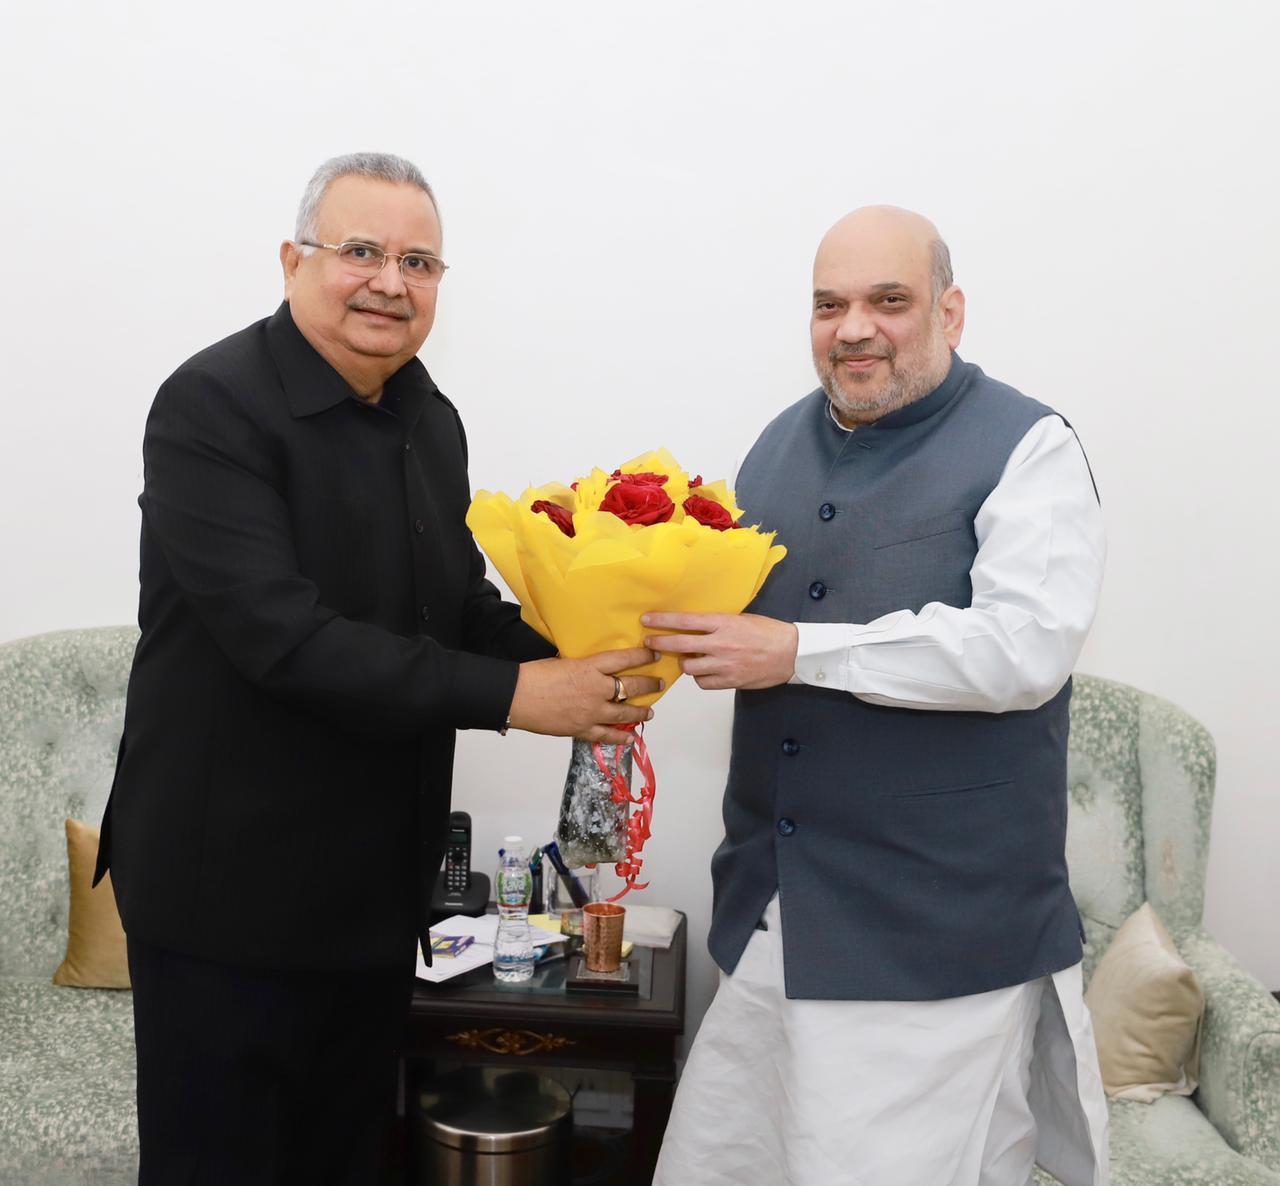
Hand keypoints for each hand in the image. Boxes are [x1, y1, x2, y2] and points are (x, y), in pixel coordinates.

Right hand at [507, 648, 663, 744]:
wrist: (517, 697)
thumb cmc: (534, 675)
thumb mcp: (562, 661)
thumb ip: (582, 667)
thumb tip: (591, 668)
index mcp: (590, 667)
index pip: (624, 660)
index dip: (642, 657)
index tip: (655, 653)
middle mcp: (597, 689)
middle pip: (631, 687)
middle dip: (649, 685)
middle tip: (659, 684)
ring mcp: (591, 712)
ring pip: (625, 714)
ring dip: (640, 712)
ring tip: (649, 712)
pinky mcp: (582, 729)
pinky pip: (607, 735)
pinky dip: (620, 738)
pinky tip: (630, 738)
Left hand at [642, 612, 797, 689]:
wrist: (791, 653)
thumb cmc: (769, 633)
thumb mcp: (741, 619)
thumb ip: (717, 624)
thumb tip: (694, 627)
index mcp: (724, 623)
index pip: (686, 621)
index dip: (663, 621)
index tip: (647, 620)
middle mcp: (721, 644)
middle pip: (680, 645)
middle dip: (660, 643)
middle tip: (650, 642)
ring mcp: (725, 664)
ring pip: (690, 667)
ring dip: (686, 663)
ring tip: (691, 658)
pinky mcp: (730, 681)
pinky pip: (703, 683)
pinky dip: (701, 678)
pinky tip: (706, 672)